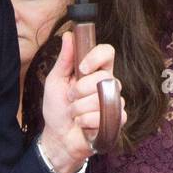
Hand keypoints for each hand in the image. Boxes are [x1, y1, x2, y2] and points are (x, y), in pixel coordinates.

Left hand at [40, 33, 125, 172]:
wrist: (57, 137)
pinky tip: (82, 124)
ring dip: (79, 108)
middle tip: (71, 99)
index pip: (108, 52)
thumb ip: (64, 60)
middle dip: (79, 91)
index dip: (96, 57)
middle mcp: (107, 84)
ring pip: (101, 98)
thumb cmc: (57, 109)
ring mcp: (114, 101)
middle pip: (103, 77)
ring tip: (75, 114)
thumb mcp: (55, 81)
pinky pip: (104, 116)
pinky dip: (86, 122)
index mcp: (95, 71)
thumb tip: (68, 35)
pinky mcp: (116, 120)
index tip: (81, 68)